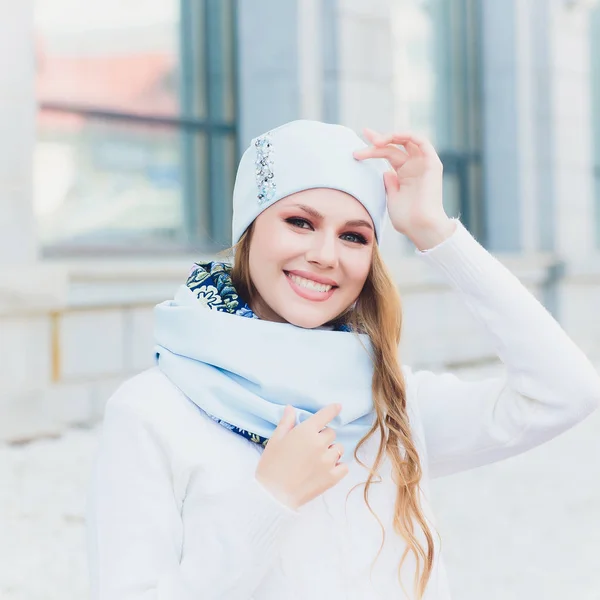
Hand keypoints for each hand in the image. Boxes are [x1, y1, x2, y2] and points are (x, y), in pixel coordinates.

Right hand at [255, 404, 348, 509]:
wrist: (273, 494)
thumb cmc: (271, 465)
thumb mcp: (275, 440)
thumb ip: (286, 422)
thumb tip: (291, 408)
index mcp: (306, 431)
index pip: (325, 415)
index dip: (333, 410)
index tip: (338, 407)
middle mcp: (320, 443)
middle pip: (331, 433)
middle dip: (323, 437)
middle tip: (310, 446)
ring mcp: (328, 461)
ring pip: (338, 449)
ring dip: (331, 451)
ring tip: (318, 459)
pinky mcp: (332, 477)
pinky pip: (344, 466)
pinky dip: (338, 466)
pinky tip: (326, 470)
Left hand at [353, 128, 455, 249]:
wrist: (421, 227)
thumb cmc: (407, 219)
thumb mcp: (391, 199)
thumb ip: (388, 185)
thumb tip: (384, 172)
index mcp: (404, 175)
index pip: (388, 154)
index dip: (373, 148)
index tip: (358, 147)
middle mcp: (413, 167)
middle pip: (394, 146)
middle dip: (378, 140)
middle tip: (364, 135)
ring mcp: (423, 165)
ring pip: (406, 142)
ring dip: (391, 137)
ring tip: (375, 141)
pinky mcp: (432, 164)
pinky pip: (422, 142)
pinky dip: (407, 136)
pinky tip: (393, 137)